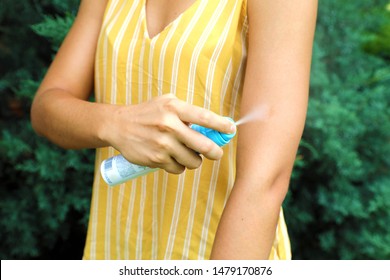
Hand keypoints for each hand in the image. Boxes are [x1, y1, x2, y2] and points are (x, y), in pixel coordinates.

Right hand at [102, 94, 235, 173]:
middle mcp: (169, 125)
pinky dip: (179, 166)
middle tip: (217, 153)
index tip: (231, 130)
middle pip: (204, 145)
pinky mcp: (156, 159)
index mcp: (174, 108)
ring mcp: (162, 144)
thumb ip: (187, 112)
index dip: (222, 125)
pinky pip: (178, 168)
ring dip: (195, 160)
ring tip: (187, 154)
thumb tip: (213, 126)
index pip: (205, 117)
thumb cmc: (148, 113)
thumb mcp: (166, 103)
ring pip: (193, 161)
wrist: (119, 125)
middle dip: (215, 152)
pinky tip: (172, 158)